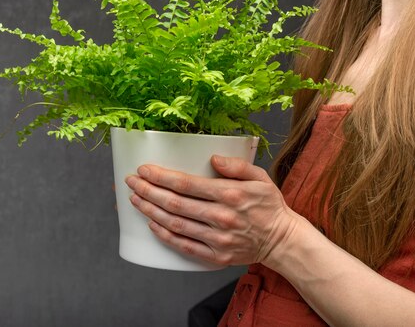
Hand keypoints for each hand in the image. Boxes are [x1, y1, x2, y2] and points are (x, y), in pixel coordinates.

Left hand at [124, 155, 300, 266]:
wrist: (282, 240)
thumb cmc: (268, 205)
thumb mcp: (260, 177)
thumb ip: (236, 165)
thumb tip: (212, 158)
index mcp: (230, 194)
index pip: (186, 184)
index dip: (160, 176)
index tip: (143, 169)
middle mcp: (221, 217)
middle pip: (174, 203)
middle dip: (148, 191)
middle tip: (131, 182)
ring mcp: (218, 240)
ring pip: (175, 225)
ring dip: (150, 211)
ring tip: (135, 200)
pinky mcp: (217, 257)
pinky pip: (184, 247)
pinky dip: (165, 236)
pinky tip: (152, 224)